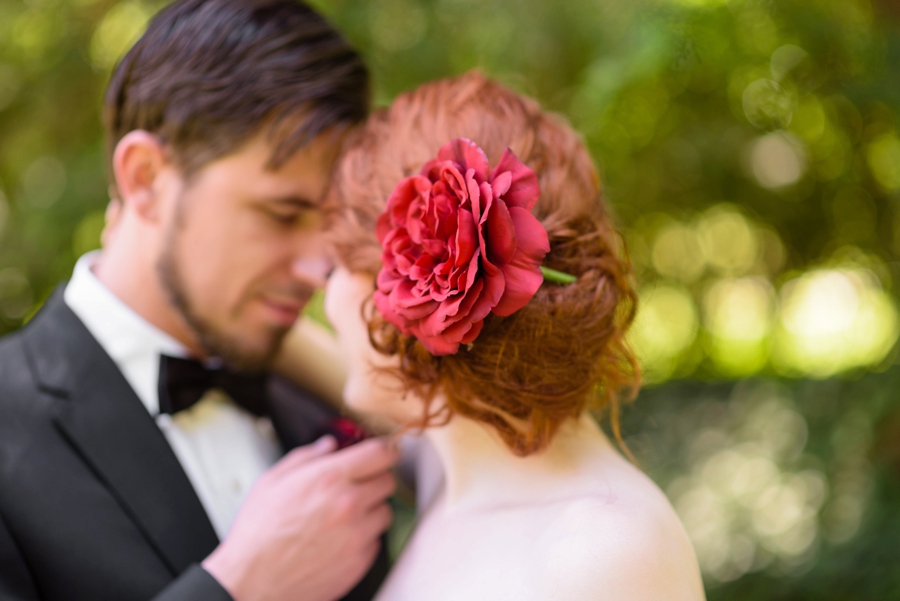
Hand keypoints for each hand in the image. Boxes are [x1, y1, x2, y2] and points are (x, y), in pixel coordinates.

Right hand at [202, 436, 397, 600]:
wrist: (253, 580)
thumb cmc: (258, 533)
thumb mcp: (272, 481)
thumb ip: (306, 456)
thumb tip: (328, 445)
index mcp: (329, 478)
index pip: (380, 453)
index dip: (383, 451)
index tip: (382, 455)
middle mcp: (349, 504)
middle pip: (388, 481)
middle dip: (374, 480)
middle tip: (357, 486)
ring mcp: (357, 534)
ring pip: (385, 511)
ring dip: (371, 510)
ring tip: (345, 516)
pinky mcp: (360, 560)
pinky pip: (376, 540)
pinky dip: (364, 537)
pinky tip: (340, 538)